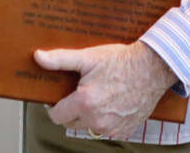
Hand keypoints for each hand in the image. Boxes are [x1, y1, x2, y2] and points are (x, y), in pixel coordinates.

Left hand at [34, 42, 177, 139]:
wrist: (151, 68)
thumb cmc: (120, 61)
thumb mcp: (87, 57)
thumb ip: (60, 59)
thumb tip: (38, 57)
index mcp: (85, 104)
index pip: (56, 116)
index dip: (54, 105)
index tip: (57, 96)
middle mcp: (97, 121)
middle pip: (71, 123)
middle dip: (70, 110)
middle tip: (78, 92)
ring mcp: (112, 129)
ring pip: (88, 128)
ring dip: (87, 116)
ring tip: (95, 95)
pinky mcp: (124, 131)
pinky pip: (106, 130)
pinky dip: (104, 120)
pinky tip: (109, 103)